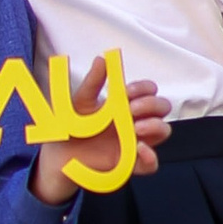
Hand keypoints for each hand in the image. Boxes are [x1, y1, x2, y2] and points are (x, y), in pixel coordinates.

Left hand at [33, 57, 171, 204]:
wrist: (60, 154)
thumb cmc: (73, 126)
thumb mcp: (80, 102)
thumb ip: (92, 82)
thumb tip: (102, 60)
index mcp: (126, 104)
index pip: (148, 91)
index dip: (144, 88)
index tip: (127, 92)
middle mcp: (135, 121)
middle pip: (162, 108)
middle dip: (152, 105)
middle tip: (131, 109)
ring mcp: (136, 142)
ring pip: (163, 131)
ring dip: (155, 126)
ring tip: (135, 128)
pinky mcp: (131, 163)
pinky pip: (151, 164)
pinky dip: (150, 157)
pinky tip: (139, 149)